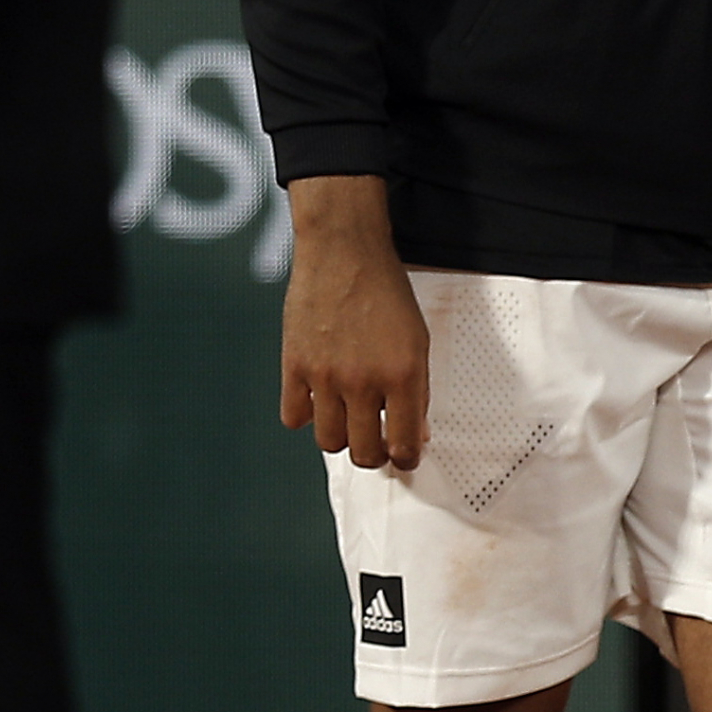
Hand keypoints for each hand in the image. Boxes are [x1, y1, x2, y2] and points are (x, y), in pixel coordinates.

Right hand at [278, 175, 429, 471]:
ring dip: (342, 437)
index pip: (405, 443)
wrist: (344, 252)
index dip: (406, 459)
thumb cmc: (387, 292)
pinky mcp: (294, 367)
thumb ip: (416, 388)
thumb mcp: (418, 339)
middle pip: (363, 453)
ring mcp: (325, 377)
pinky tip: (318, 399)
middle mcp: (364, 382)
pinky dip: (306, 415)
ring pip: (329, 441)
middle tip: (378, 444)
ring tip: (350, 419)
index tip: (405, 458)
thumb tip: (417, 433)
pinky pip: (294, 417)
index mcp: (403, 374)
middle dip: (374, 455)